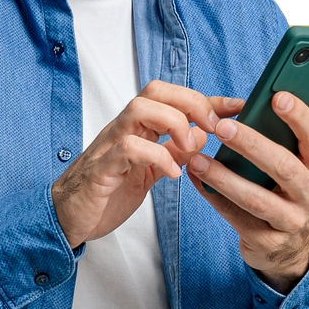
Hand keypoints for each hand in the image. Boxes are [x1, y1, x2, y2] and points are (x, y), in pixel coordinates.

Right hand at [52, 82, 243, 248]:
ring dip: (173, 124)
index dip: (208, 99)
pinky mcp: (102, 168)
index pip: (173, 97)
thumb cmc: (107, 192)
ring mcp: (110, 145)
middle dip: (191, 103)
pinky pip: (128, 148)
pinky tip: (172, 174)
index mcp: (137, 128)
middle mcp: (123, 129)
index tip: (238, 106)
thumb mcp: (149, 171)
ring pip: (139, 109)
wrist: (70, 218)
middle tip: (212, 129)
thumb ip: (172, 153)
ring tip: (189, 150)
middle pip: (155, 91)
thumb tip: (202, 138)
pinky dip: (156, 156)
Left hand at [186, 92, 308, 292]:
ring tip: (198, 159)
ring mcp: (290, 221)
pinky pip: (236, 217)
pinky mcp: (266, 241)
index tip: (278, 97)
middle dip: (252, 145)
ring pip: (256, 198)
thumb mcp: (308, 165)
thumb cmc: (292, 192)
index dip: (300, 117)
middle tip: (223, 127)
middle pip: (283, 167)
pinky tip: (197, 179)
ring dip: (224, 177)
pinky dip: (214, 197)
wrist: (289, 248)